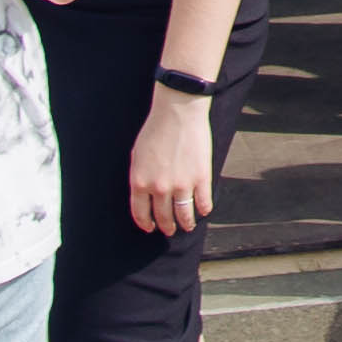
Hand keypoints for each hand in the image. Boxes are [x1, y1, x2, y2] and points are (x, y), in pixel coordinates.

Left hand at [129, 94, 215, 236]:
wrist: (178, 112)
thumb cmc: (156, 129)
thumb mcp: (138, 155)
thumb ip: (140, 177)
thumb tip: (146, 194)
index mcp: (140, 182)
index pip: (140, 214)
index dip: (146, 224)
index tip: (151, 227)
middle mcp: (159, 188)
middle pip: (163, 217)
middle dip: (167, 227)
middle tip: (170, 229)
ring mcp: (181, 185)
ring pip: (184, 216)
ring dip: (186, 224)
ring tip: (187, 226)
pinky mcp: (201, 179)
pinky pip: (203, 204)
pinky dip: (203, 210)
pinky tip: (202, 211)